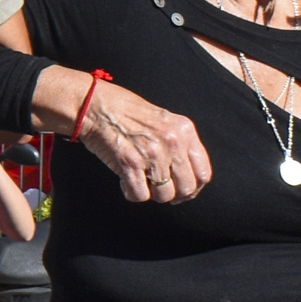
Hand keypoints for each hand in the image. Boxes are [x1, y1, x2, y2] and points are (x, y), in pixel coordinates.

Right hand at [77, 78, 210, 204]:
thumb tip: (187, 176)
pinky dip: (132, 192)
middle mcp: (173, 142)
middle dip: (173, 195)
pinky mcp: (130, 163)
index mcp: (184, 131)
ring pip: (164, 195)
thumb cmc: (127, 113)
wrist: (97, 106)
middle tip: (159, 190)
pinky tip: (125, 181)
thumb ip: (180, 144)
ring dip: (151, 194)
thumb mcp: (165, 121)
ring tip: (140, 181)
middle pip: (186, 188)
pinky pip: (140, 195)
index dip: (193, 188)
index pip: (203, 173)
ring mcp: (152, 153)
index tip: (182, 191)